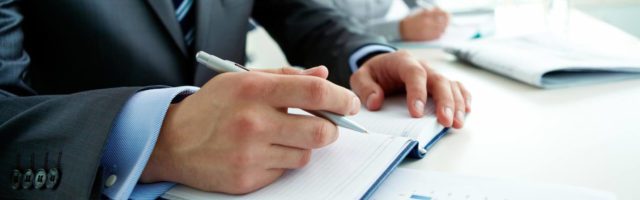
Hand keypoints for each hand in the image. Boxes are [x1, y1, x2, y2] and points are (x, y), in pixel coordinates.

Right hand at [140, 66, 360, 193]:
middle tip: (328, 124)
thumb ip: (285, 76)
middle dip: (332, 128)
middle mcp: (253, 122)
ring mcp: (250, 154)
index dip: (341, 98)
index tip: (349, 103)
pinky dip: (282, 161)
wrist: (171, 141)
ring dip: (304, 146)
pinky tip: (264, 151)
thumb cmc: (210, 108)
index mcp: (254, 89)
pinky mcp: (247, 178)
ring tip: (284, 136)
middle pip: (321, 131)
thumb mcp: (241, 79)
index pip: (315, 93)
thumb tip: (322, 74)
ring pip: (305, 154)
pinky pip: (284, 171)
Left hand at [350, 51, 470, 127]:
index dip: (418, 92)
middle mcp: (422, 66)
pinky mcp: (439, 83)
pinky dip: (463, 98)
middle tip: (445, 121)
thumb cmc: (375, 73)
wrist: (383, 66)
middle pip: (438, 80)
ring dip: (456, 104)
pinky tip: (465, 111)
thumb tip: (375, 102)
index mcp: (402, 61)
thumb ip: (365, 88)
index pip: (414, 74)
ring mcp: (433, 74)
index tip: (417, 113)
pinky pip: (456, 87)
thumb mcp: (361, 77)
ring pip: (450, 85)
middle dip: (444, 101)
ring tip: (456, 123)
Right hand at [400, 7, 448, 40]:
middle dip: (447, 22)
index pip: (443, 13)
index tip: (448, 15)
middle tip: (447, 22)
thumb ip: (431, 11)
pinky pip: (437, 36)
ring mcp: (427, 30)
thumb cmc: (412, 20)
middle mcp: (427, 22)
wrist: (402, 29)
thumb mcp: (420, 12)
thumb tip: (442, 12)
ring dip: (443, 28)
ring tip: (442, 27)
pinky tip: (437, 32)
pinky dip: (439, 34)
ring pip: (442, 30)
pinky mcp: (426, 37)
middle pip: (444, 22)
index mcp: (426, 14)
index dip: (447, 15)